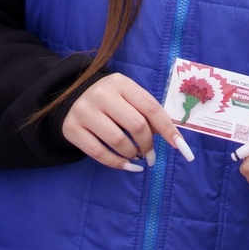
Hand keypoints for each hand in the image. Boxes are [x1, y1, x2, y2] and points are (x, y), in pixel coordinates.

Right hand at [60, 73, 195, 171]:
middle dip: (148, 144)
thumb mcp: (128, 95)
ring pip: (118, 141)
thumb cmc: (109, 98)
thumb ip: (147, 112)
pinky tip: (127, 165)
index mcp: (121, 83)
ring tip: (137, 156)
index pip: (151, 108)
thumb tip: (170, 137)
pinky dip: (117, 163)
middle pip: (136, 125)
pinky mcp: (71, 128)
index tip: (180, 146)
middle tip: (151, 155)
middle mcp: (101, 95)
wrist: (68, 93)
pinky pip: (99, 153)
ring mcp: (84, 111)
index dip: (168, 129)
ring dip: (133, 154)